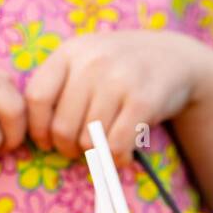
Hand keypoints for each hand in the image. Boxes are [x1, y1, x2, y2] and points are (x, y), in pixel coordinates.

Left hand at [24, 31, 212, 165]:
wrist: (176, 58)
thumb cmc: (120, 69)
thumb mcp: (86, 62)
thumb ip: (60, 87)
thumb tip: (37, 136)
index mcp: (70, 52)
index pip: (36, 99)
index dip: (38, 129)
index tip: (47, 142)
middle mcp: (92, 62)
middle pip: (62, 128)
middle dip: (68, 149)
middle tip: (80, 149)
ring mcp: (118, 79)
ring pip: (89, 141)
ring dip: (95, 154)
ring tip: (105, 145)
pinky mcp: (143, 100)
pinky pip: (116, 147)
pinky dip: (117, 160)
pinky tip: (123, 154)